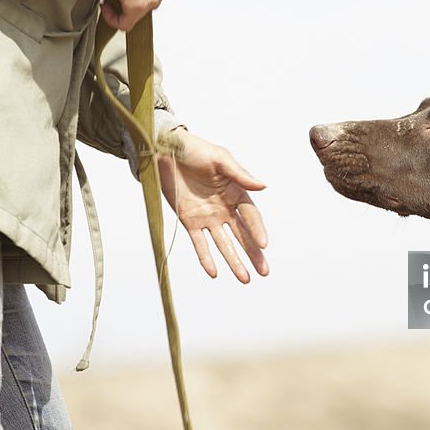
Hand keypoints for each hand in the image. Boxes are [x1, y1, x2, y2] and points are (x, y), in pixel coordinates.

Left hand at [157, 130, 268, 282]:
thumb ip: (240, 174)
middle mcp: (225, 208)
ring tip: (244, 279)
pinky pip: (199, 243)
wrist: (165, 151)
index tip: (264, 244)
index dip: (258, 230)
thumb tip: (264, 186)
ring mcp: (208, 217)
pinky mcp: (190, 222)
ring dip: (234, 261)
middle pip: (242, 235)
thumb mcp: (220, 158)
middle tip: (264, 272)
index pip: (251, 216)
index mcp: (236, 192)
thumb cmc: (195, 150)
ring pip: (224, 244)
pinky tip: (214, 272)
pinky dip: (206, 258)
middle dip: (253, 253)